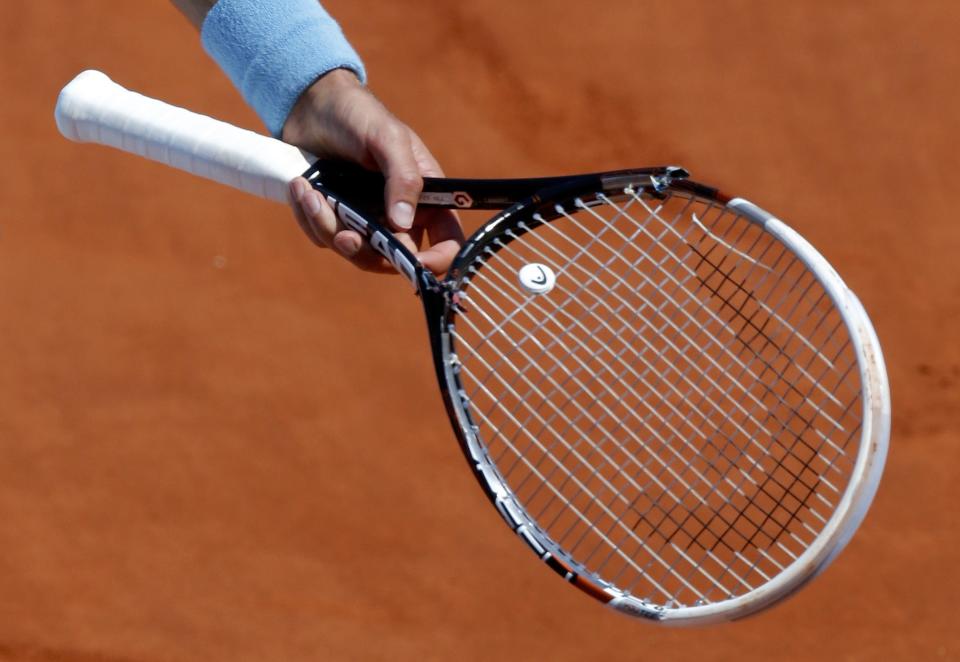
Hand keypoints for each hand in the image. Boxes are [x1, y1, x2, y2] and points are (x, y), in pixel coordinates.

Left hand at [281, 69, 463, 273]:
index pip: (445, 242)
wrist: (311, 103)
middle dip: (366, 250)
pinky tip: (302, 188)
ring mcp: (366, 219)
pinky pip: (324, 238)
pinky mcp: (335, 218)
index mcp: (425, 198)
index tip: (414, 262)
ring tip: (309, 194)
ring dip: (328, 228)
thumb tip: (403, 222)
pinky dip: (310, 218)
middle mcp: (399, 215)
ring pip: (354, 252)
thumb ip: (403, 178)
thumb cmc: (359, 114)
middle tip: (346, 233)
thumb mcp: (388, 138)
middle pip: (393, 260)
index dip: (436, 261)